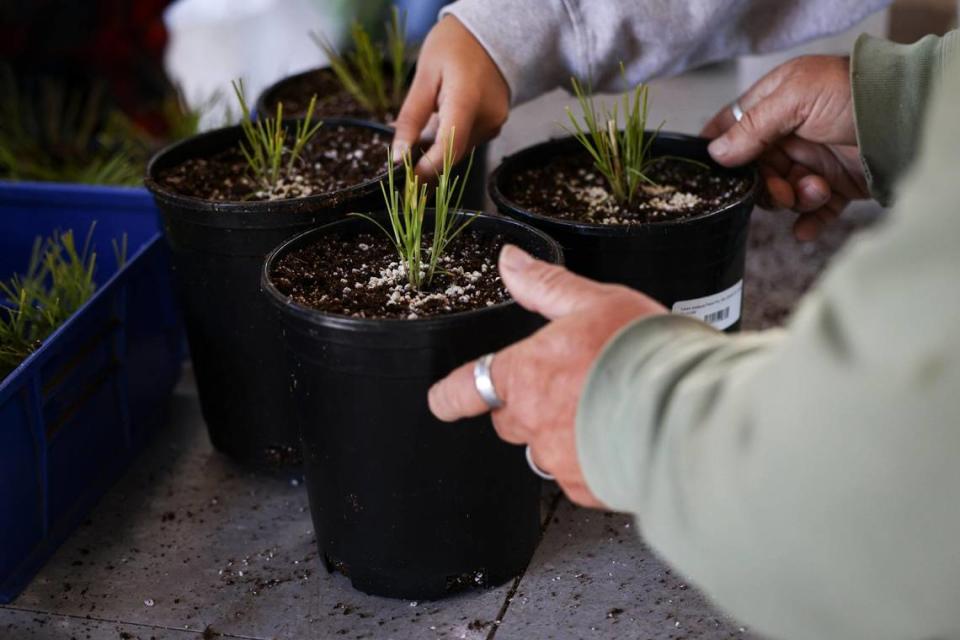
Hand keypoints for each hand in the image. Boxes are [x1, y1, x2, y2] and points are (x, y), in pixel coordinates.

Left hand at [393, 15, 509, 176]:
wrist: (490, 33)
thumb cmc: (454, 46)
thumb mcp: (424, 75)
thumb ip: (411, 118)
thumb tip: (398, 156)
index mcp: (467, 101)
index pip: (448, 149)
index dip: (426, 169)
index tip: (405, 178)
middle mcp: (487, 118)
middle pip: (452, 154)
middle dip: (426, 160)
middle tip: (402, 156)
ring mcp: (495, 123)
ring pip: (459, 149)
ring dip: (437, 147)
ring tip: (421, 129)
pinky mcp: (496, 125)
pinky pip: (468, 140)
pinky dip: (450, 138)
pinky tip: (439, 121)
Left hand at [428, 245, 665, 507]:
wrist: (689, 409)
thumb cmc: (642, 352)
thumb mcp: (593, 301)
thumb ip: (546, 286)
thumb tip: (510, 262)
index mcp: (522, 374)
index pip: (466, 389)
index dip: (450, 395)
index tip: (442, 400)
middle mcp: (532, 422)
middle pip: (509, 419)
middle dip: (528, 406)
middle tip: (570, 386)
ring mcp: (558, 459)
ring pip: (545, 449)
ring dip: (563, 432)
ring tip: (603, 411)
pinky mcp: (588, 488)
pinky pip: (578, 475)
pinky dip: (592, 459)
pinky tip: (620, 438)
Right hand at [701, 55, 868, 240]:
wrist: (907, 118)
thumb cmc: (854, 94)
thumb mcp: (796, 98)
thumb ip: (752, 126)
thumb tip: (717, 153)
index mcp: (776, 103)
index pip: (733, 127)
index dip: (721, 149)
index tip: (715, 172)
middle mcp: (791, 133)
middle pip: (756, 170)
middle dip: (765, 185)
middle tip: (780, 189)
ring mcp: (813, 160)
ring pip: (782, 192)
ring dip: (793, 199)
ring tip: (815, 191)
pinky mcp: (835, 185)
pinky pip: (811, 212)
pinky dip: (807, 223)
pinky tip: (804, 230)